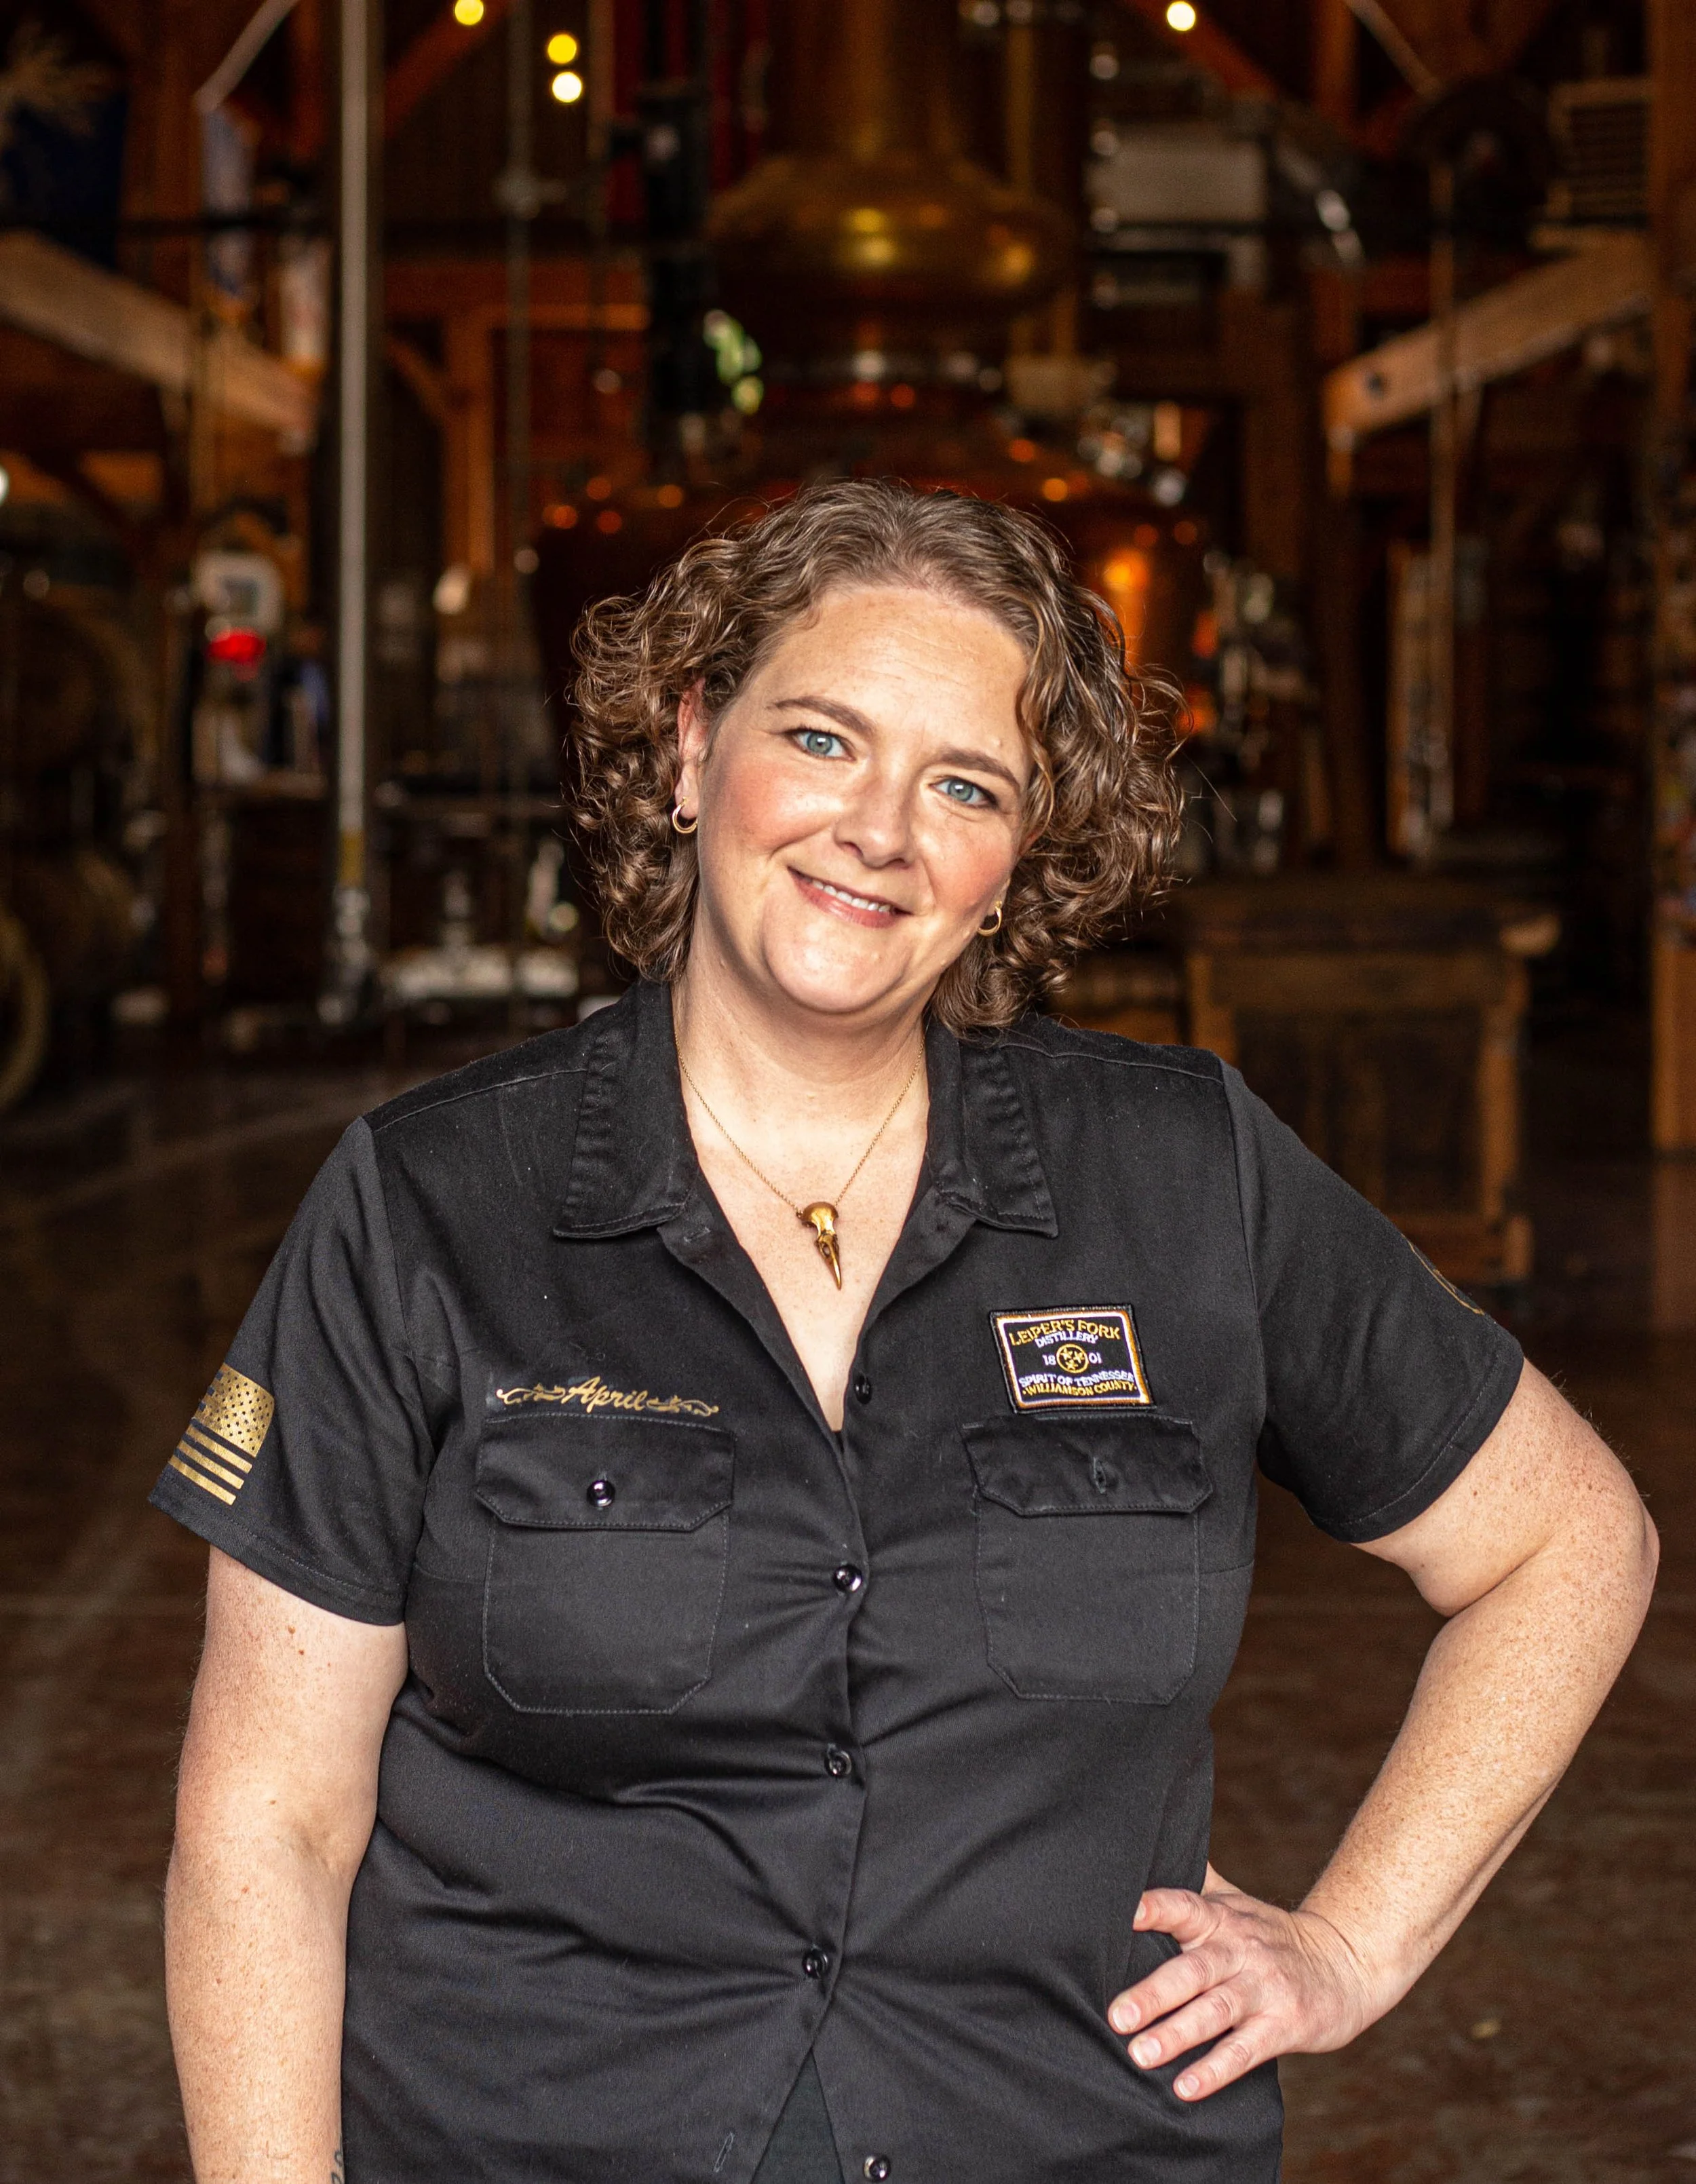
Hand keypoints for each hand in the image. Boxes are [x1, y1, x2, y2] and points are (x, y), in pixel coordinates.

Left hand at [1106, 1871, 1381, 2101]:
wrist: (1344, 1963)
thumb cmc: (1270, 1934)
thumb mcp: (1234, 1901)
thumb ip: (1193, 1880)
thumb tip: (1146, 1849)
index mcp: (1221, 1918)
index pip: (1185, 1906)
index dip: (1157, 1907)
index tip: (1126, 1914)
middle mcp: (1240, 1950)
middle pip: (1193, 1970)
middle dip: (1154, 1994)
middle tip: (1117, 2016)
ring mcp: (1263, 1988)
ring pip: (1215, 2011)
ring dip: (1177, 2035)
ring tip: (1140, 2055)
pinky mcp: (1284, 2025)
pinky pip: (1245, 2050)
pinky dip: (1216, 2069)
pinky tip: (1185, 2088)